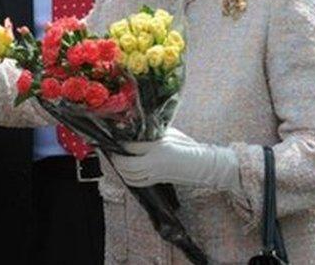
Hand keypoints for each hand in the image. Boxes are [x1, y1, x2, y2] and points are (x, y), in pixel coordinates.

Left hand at [110, 128, 240, 190]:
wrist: (203, 165)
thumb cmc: (188, 147)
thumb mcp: (170, 135)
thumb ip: (152, 135)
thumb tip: (135, 132)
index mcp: (157, 149)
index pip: (131, 147)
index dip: (120, 143)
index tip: (114, 138)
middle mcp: (154, 164)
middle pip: (126, 164)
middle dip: (116, 158)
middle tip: (111, 150)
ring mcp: (155, 174)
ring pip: (129, 176)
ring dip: (120, 168)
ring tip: (116, 160)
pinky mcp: (157, 181)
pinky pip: (137, 182)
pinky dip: (128, 177)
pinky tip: (126, 171)